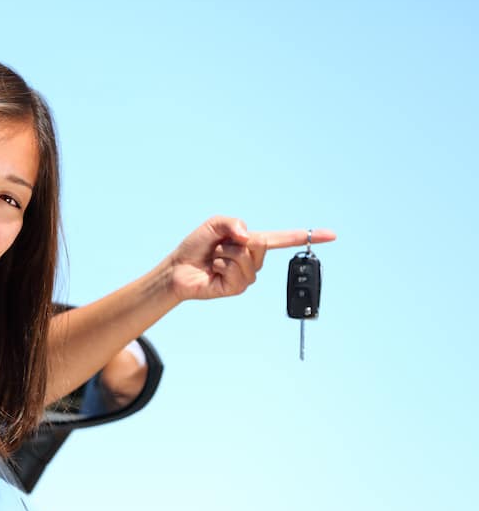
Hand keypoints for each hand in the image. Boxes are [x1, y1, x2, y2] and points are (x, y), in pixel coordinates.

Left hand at [167, 216, 335, 300]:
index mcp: (252, 243)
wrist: (178, 268)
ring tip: (215, 258)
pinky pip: (235, 270)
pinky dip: (221, 265)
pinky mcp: (237, 288)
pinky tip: (214, 270)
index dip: (307, 236)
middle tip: (219, 246)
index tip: (331, 235)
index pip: (284, 239)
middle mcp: (254, 260)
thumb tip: (248, 237)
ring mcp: (247, 276)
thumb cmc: (196, 246)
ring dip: (225, 253)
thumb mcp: (214, 224)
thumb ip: (232, 222)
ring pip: (245, 256)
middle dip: (236, 240)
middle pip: (260, 244)